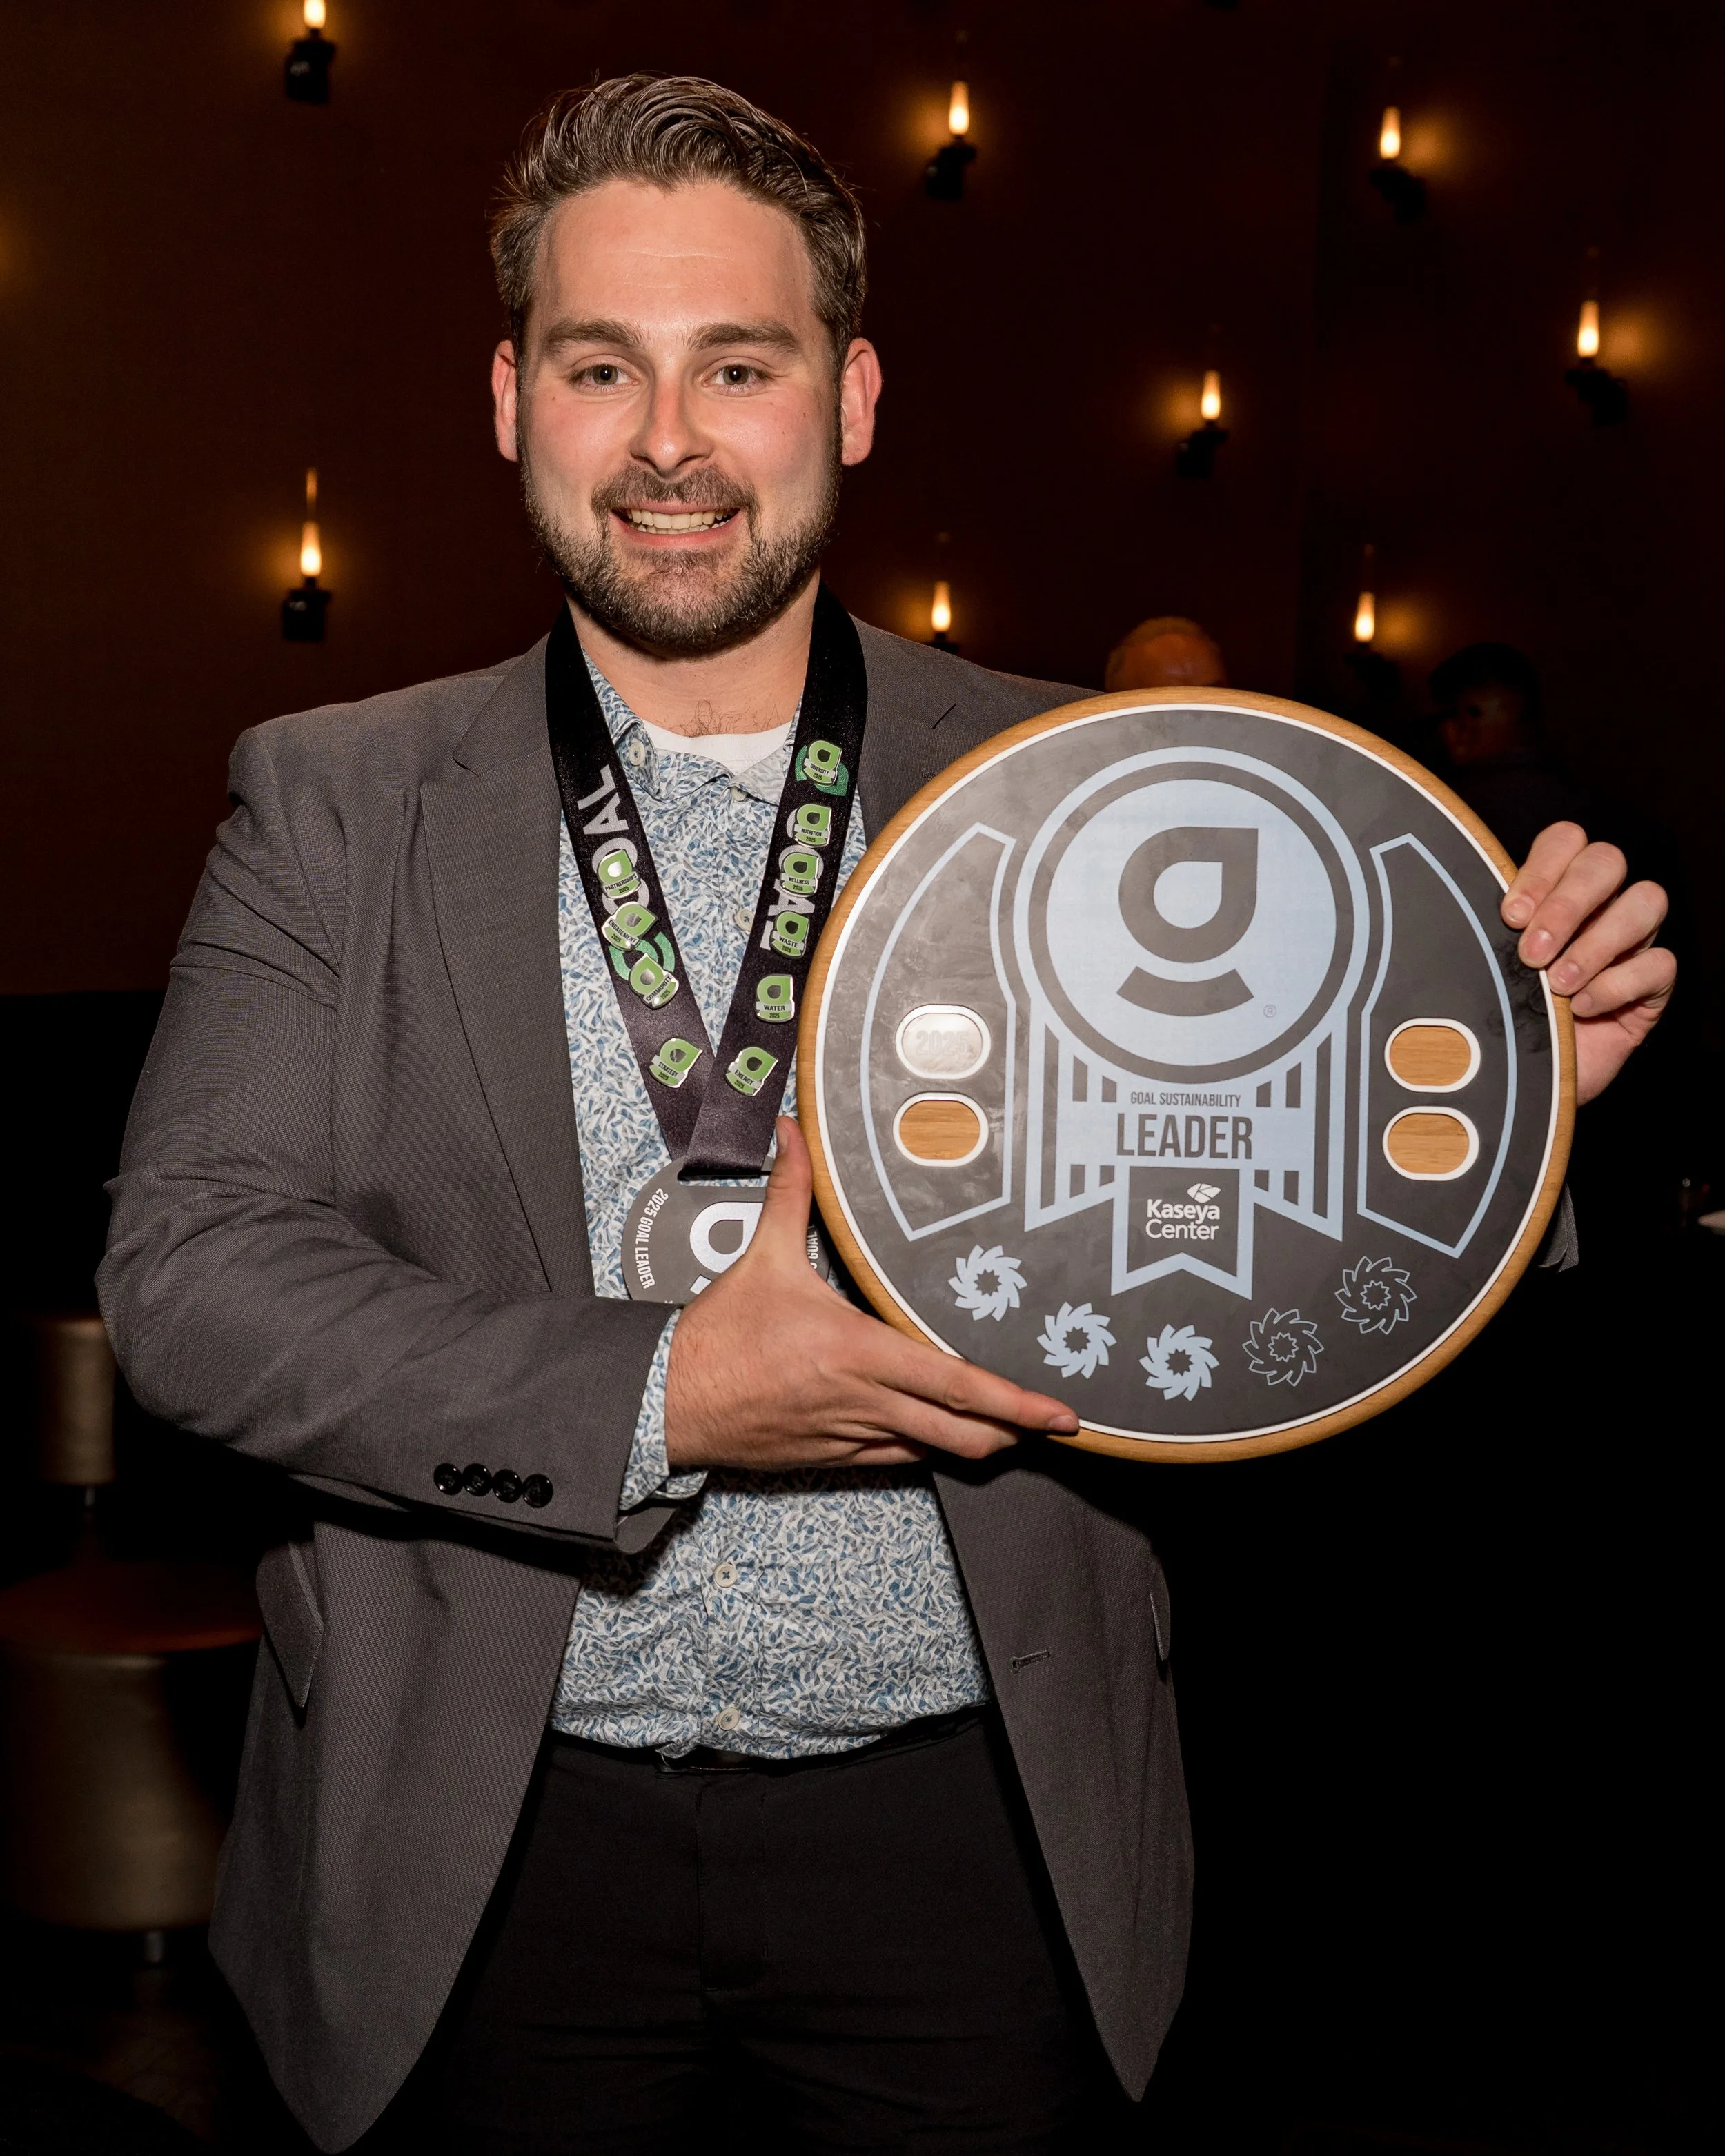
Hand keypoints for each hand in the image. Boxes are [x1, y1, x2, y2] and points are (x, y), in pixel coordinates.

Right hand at [664, 1118, 1080, 1471]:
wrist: (670, 1400)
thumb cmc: (720, 1334)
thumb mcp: (763, 1258)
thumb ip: (791, 1191)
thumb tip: (792, 1129)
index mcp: (858, 1351)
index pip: (955, 1384)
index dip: (1014, 1401)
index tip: (1057, 1411)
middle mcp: (864, 1400)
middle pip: (962, 1431)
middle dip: (1016, 1432)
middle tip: (1055, 1426)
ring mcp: (851, 1435)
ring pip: (934, 1450)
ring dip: (978, 1444)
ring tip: (1012, 1432)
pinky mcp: (833, 1457)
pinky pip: (897, 1458)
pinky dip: (927, 1448)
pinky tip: (944, 1437)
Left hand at [1501, 822, 1675, 1104]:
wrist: (1514, 1087)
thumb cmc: (1493, 1022)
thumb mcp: (1480, 970)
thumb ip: (1483, 931)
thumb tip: (1459, 897)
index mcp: (1552, 892)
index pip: (1565, 842)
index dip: (1543, 869)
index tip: (1510, 916)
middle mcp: (1596, 908)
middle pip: (1607, 861)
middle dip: (1569, 902)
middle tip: (1532, 952)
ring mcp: (1628, 944)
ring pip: (1646, 901)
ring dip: (1596, 941)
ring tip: (1557, 984)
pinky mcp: (1651, 987)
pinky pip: (1659, 963)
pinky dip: (1618, 983)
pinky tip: (1582, 1008)